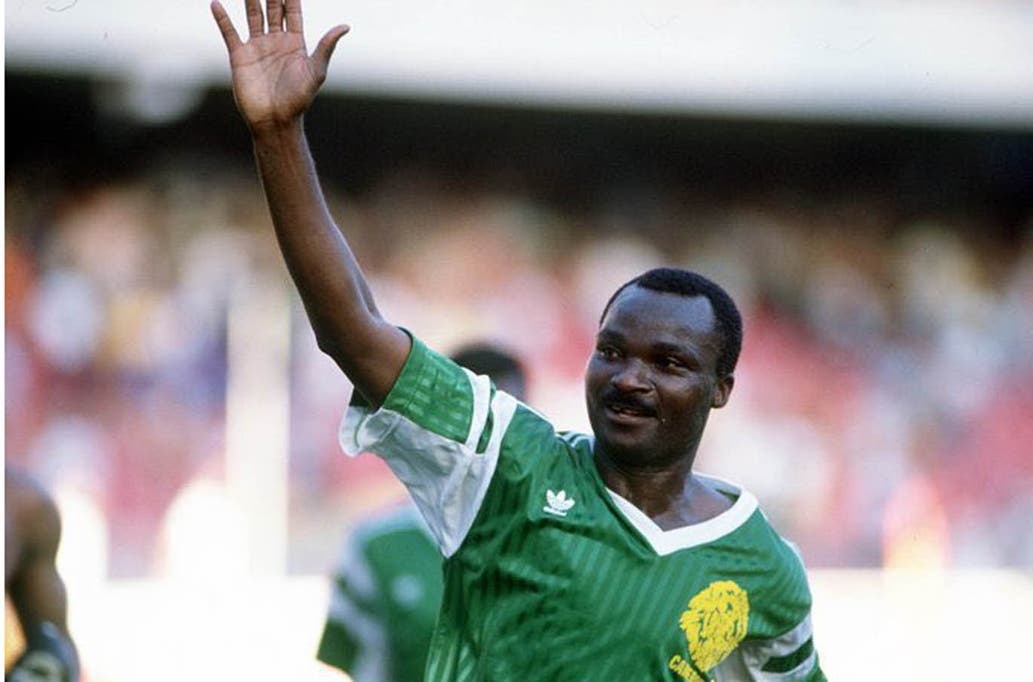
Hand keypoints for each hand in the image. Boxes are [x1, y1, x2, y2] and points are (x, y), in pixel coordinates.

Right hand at [210, 0, 348, 131]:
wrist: (275, 120)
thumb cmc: (298, 100)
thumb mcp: (316, 72)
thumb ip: (326, 47)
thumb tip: (345, 26)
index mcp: (295, 43)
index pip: (293, 11)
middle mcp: (276, 41)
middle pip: (273, 8)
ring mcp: (257, 47)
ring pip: (253, 15)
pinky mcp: (240, 56)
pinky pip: (230, 32)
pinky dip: (222, 18)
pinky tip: (216, 4)